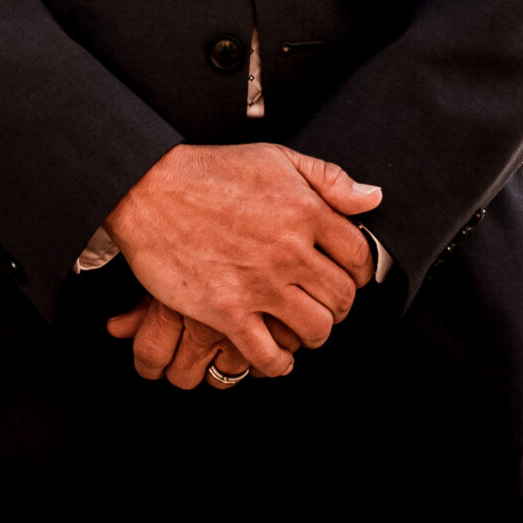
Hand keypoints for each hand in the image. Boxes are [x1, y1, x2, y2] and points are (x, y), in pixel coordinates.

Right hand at [102, 143, 379, 380]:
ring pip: (314, 331)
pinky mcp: (227, 312)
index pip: (358, 256)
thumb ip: (328, 178)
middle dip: (338, 305)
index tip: (345, 275)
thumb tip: (373, 198)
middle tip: (322, 303)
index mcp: (305, 211)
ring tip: (301, 327)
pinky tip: (275, 356)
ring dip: (313, 334)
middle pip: (341, 299)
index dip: (357, 270)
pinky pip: (269, 357)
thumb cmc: (211, 171)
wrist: (150, 189)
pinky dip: (278, 364)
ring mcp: (259, 284)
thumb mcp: (275, 158)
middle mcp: (289, 250)